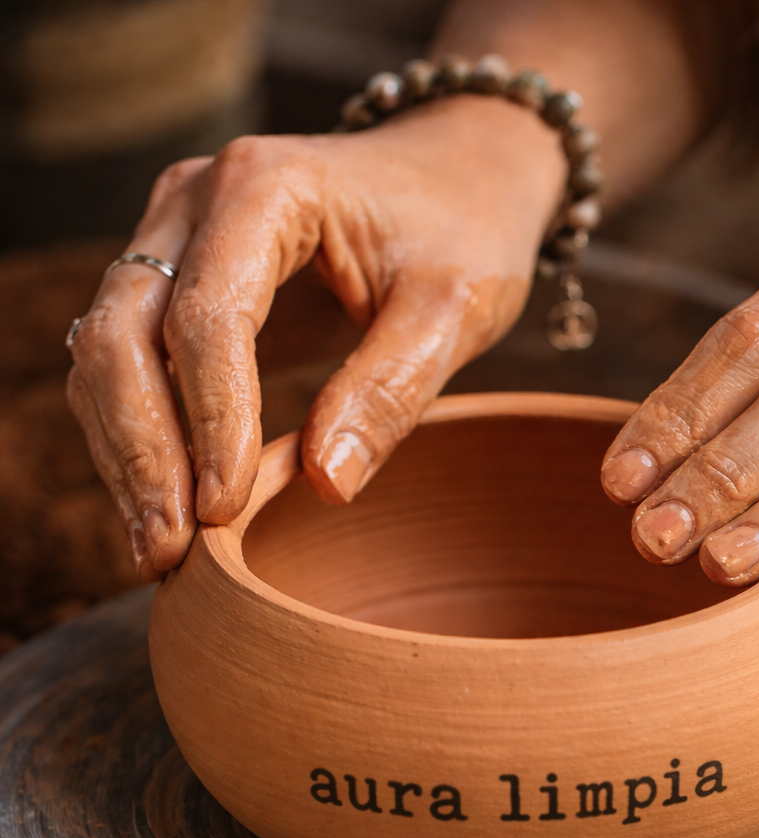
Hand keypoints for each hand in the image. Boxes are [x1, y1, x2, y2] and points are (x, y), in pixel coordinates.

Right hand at [66, 96, 563, 578]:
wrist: (457, 179)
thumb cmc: (464, 229)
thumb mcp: (453, 305)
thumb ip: (391, 387)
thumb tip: (324, 485)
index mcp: (265, 187)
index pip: (209, 315)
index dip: (210, 420)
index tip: (225, 509)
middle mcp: (197, 201)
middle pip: (125, 331)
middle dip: (142, 450)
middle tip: (167, 551)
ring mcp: (179, 237)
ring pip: (109, 349)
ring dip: (125, 452)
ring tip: (155, 548)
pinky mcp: (183, 279)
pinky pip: (131, 360)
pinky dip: (139, 433)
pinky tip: (163, 503)